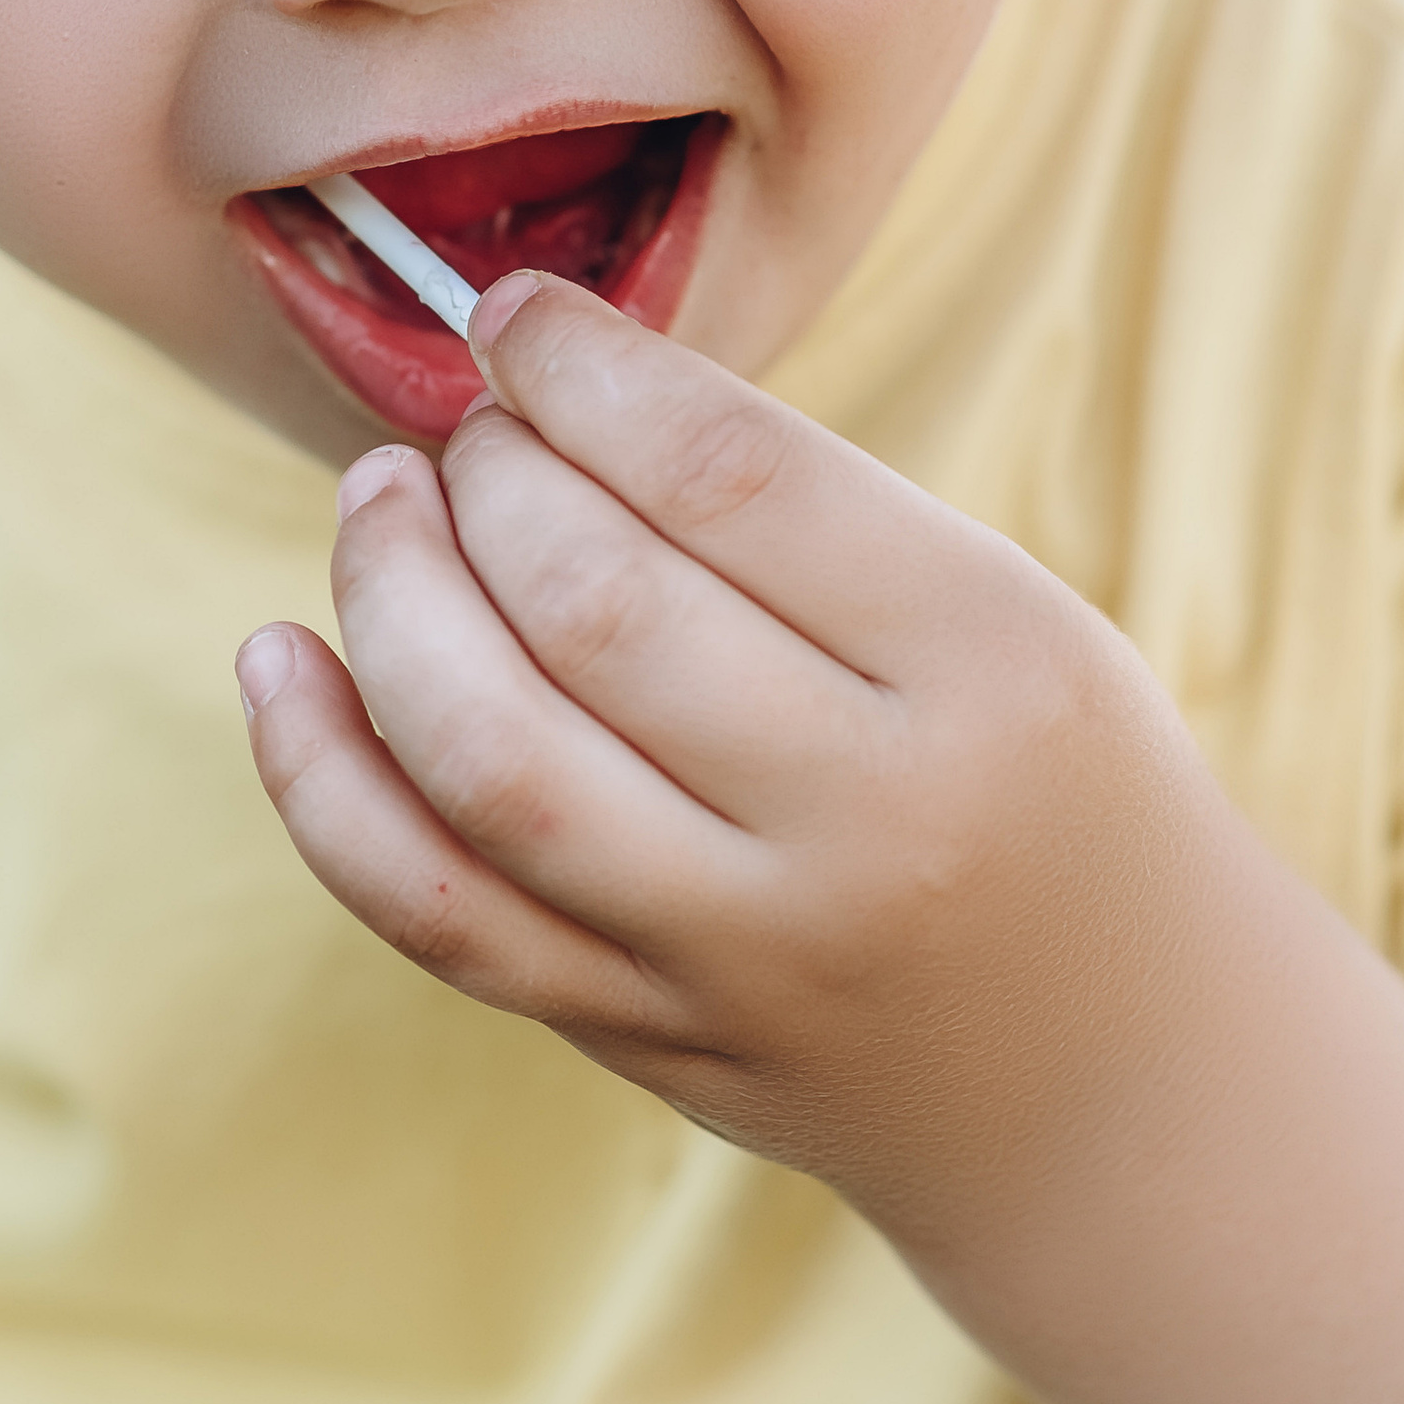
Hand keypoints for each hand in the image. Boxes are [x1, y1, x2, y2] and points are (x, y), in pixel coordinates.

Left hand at [239, 266, 1253, 1268]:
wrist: (1124, 1084)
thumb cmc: (1039, 780)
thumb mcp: (1004, 611)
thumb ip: (792, 512)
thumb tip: (529, 373)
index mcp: (989, 669)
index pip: (731, 477)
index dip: (584, 372)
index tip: (514, 320)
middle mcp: (869, 823)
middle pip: (593, 606)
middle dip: (487, 479)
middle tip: (470, 433)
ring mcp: (743, 952)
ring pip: (489, 759)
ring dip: (389, 598)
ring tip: (378, 506)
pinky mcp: (644, 1036)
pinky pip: (435, 911)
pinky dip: (322, 781)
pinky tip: (280, 662)